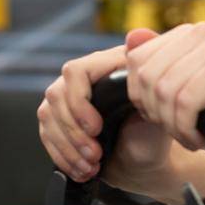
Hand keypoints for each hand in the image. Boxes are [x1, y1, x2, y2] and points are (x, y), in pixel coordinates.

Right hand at [37, 30, 176, 194]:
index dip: (79, 102)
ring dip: (68, 147)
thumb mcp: (159, 106)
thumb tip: (138, 35)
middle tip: (95, 155)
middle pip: (56, 96)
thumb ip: (149, 75)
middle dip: (74, 133)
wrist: (145, 158)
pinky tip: (81, 170)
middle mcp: (85, 77)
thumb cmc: (155, 133)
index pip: (75, 72)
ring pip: (48, 116)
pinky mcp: (59, 118)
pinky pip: (46, 133)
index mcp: (109, 65)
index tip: (96, 128)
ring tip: (92, 166)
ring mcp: (68, 97)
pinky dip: (62, 156)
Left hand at [124, 21, 204, 159]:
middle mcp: (204, 32)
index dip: (141, 98)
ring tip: (192, 135)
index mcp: (189, 33)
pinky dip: (187, 128)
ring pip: (166, 91)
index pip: (136, 60)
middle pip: (148, 77)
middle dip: (158, 114)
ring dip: (174, 125)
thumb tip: (131, 35)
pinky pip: (187, 101)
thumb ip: (156, 67)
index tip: (166, 118)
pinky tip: (201, 137)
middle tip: (180, 130)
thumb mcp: (180, 94)